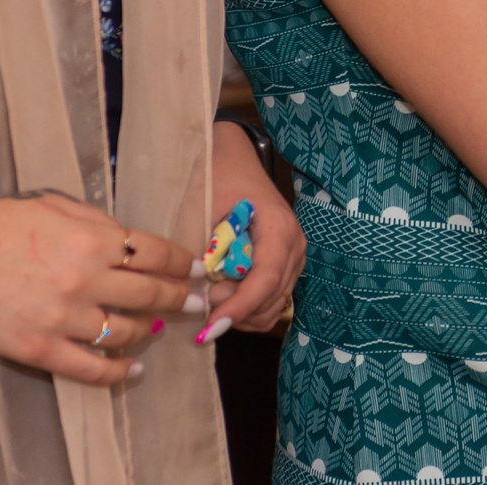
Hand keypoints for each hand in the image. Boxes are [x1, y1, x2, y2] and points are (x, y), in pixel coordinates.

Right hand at [0, 190, 201, 387]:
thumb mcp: (51, 205)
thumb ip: (95, 220)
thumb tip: (129, 237)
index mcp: (92, 238)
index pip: (156, 253)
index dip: (182, 262)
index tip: (194, 268)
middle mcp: (85, 278)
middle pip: (150, 294)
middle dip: (179, 298)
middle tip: (194, 302)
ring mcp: (63, 317)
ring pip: (126, 332)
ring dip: (148, 332)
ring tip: (157, 330)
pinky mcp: (39, 349)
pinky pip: (90, 368)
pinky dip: (118, 371)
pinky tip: (132, 369)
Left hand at [199, 123, 304, 342]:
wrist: (233, 159)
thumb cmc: (218, 178)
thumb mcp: (204, 210)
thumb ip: (203, 252)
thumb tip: (192, 293)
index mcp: (278, 229)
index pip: (265, 280)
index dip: (238, 308)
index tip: (209, 327)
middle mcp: (294, 246)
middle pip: (270, 300)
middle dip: (234, 311)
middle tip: (200, 303)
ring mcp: (294, 256)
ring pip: (272, 306)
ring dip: (241, 313)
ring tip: (210, 298)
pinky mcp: (286, 264)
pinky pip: (271, 299)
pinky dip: (248, 307)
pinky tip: (224, 297)